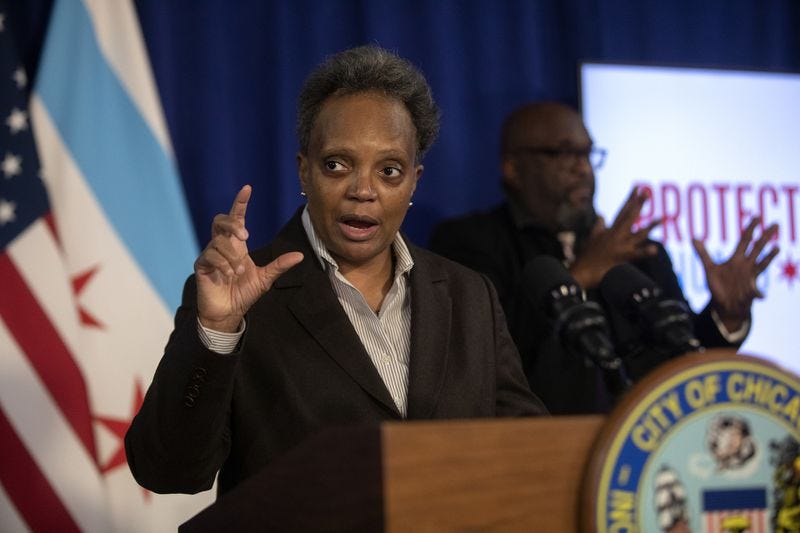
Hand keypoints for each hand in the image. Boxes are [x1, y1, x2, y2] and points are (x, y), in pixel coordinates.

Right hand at [194, 185, 303, 331]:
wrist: (229, 313)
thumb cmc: (244, 293)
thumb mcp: (266, 278)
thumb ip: (279, 265)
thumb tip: (300, 256)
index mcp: (237, 245)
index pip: (237, 218)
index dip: (240, 203)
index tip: (247, 188)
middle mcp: (223, 246)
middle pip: (220, 220)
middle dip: (233, 223)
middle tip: (246, 236)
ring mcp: (210, 254)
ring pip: (218, 241)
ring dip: (232, 257)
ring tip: (239, 273)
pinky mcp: (202, 265)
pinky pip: (210, 255)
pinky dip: (223, 265)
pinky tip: (229, 276)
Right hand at [570, 187, 660, 288]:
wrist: (581, 272)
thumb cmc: (586, 257)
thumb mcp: (591, 238)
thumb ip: (598, 226)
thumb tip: (601, 216)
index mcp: (610, 230)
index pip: (622, 211)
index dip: (630, 199)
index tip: (637, 188)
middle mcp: (615, 235)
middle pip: (629, 217)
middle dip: (639, 204)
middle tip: (647, 192)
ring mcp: (619, 246)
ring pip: (637, 234)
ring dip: (650, 227)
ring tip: (661, 218)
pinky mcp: (620, 258)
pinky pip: (635, 255)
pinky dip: (645, 252)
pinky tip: (655, 249)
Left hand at [692, 217, 778, 332]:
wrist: (724, 304)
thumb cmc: (718, 286)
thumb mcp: (709, 268)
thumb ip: (703, 253)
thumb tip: (693, 238)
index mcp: (736, 260)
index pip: (745, 241)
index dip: (750, 229)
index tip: (757, 216)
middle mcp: (746, 266)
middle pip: (757, 248)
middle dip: (765, 236)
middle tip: (775, 223)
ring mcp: (750, 277)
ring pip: (762, 263)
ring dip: (769, 256)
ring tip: (777, 247)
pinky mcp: (750, 291)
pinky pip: (756, 292)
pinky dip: (759, 294)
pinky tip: (761, 296)